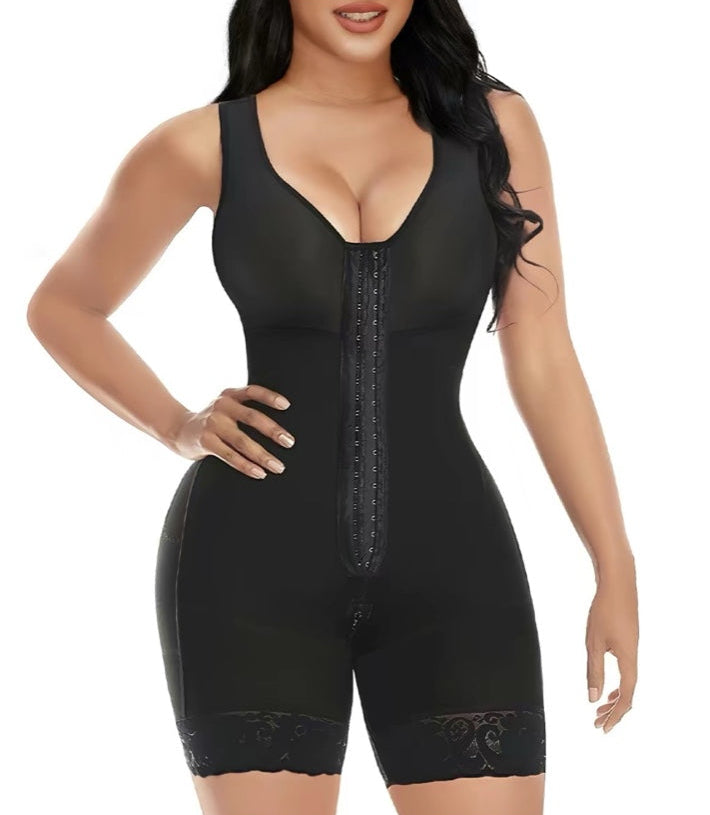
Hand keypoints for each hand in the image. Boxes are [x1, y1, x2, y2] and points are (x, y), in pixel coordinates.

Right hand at [170, 384, 294, 478]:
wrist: (179, 430)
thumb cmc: (215, 421)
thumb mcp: (227, 407)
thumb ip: (246, 409)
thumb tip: (281, 427)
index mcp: (230, 395)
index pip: (252, 391)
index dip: (269, 397)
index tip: (287, 406)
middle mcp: (221, 406)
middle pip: (252, 417)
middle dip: (273, 431)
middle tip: (290, 442)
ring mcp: (212, 423)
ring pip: (242, 441)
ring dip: (263, 455)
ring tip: (278, 466)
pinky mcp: (205, 441)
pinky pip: (229, 456)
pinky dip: (246, 466)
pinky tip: (259, 473)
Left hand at [586, 559, 638, 732]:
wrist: (618, 584)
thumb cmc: (604, 611)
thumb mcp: (593, 643)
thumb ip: (593, 670)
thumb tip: (592, 698)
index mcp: (628, 661)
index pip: (626, 698)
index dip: (615, 716)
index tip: (603, 728)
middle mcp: (634, 657)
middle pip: (629, 693)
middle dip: (614, 710)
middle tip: (598, 722)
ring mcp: (632, 648)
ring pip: (628, 681)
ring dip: (615, 696)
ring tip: (599, 706)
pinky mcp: (629, 640)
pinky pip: (626, 669)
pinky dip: (617, 682)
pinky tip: (605, 681)